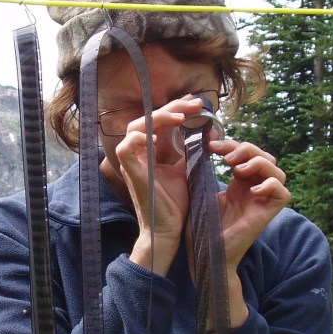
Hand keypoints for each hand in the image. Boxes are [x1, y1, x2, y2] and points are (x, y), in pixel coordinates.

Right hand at [109, 95, 215, 274]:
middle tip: (195, 104)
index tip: (197, 105)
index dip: (176, 108)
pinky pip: (125, 147)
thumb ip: (189, 151)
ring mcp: (132, 162)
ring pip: (136, 126)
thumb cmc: (176, 204)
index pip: (158, 120)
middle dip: (172, 107)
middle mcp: (138, 153)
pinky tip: (160, 139)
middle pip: (148, 118)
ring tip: (181, 118)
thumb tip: (206, 132)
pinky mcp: (131, 173)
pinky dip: (139, 139)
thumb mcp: (186, 170)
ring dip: (159, 118)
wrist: (170, 229)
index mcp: (149, 151)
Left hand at [210, 139, 289, 270]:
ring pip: (277, 171)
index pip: (246, 154)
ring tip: (238, 170)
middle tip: (226, 156)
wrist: (205, 254)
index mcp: (238, 183)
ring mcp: (261, 201)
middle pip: (265, 157)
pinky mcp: (267, 214)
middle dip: (247, 149)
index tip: (212, 146)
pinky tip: (251, 190)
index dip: (233, 145)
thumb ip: (204, 172)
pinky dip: (271, 185)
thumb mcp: (200, 193)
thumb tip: (200, 148)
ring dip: (259, 163)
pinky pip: (284, 193)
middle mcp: (253, 189)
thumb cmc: (201, 228)